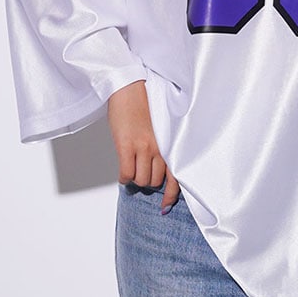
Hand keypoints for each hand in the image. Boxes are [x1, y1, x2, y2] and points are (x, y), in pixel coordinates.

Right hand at [107, 81, 179, 212]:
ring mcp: (143, 148)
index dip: (170, 195)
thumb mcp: (158, 131)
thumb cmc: (143, 106)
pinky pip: (126, 173)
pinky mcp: (126, 146)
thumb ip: (159, 149)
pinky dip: (123, 177)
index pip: (175, 177)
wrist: (129, 89)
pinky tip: (122, 172)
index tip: (165, 207)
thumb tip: (153, 170)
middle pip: (154, 181)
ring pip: (140, 180)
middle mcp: (159, 148)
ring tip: (130, 169)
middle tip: (139, 172)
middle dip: (146, 181)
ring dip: (134, 179)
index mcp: (169, 144)